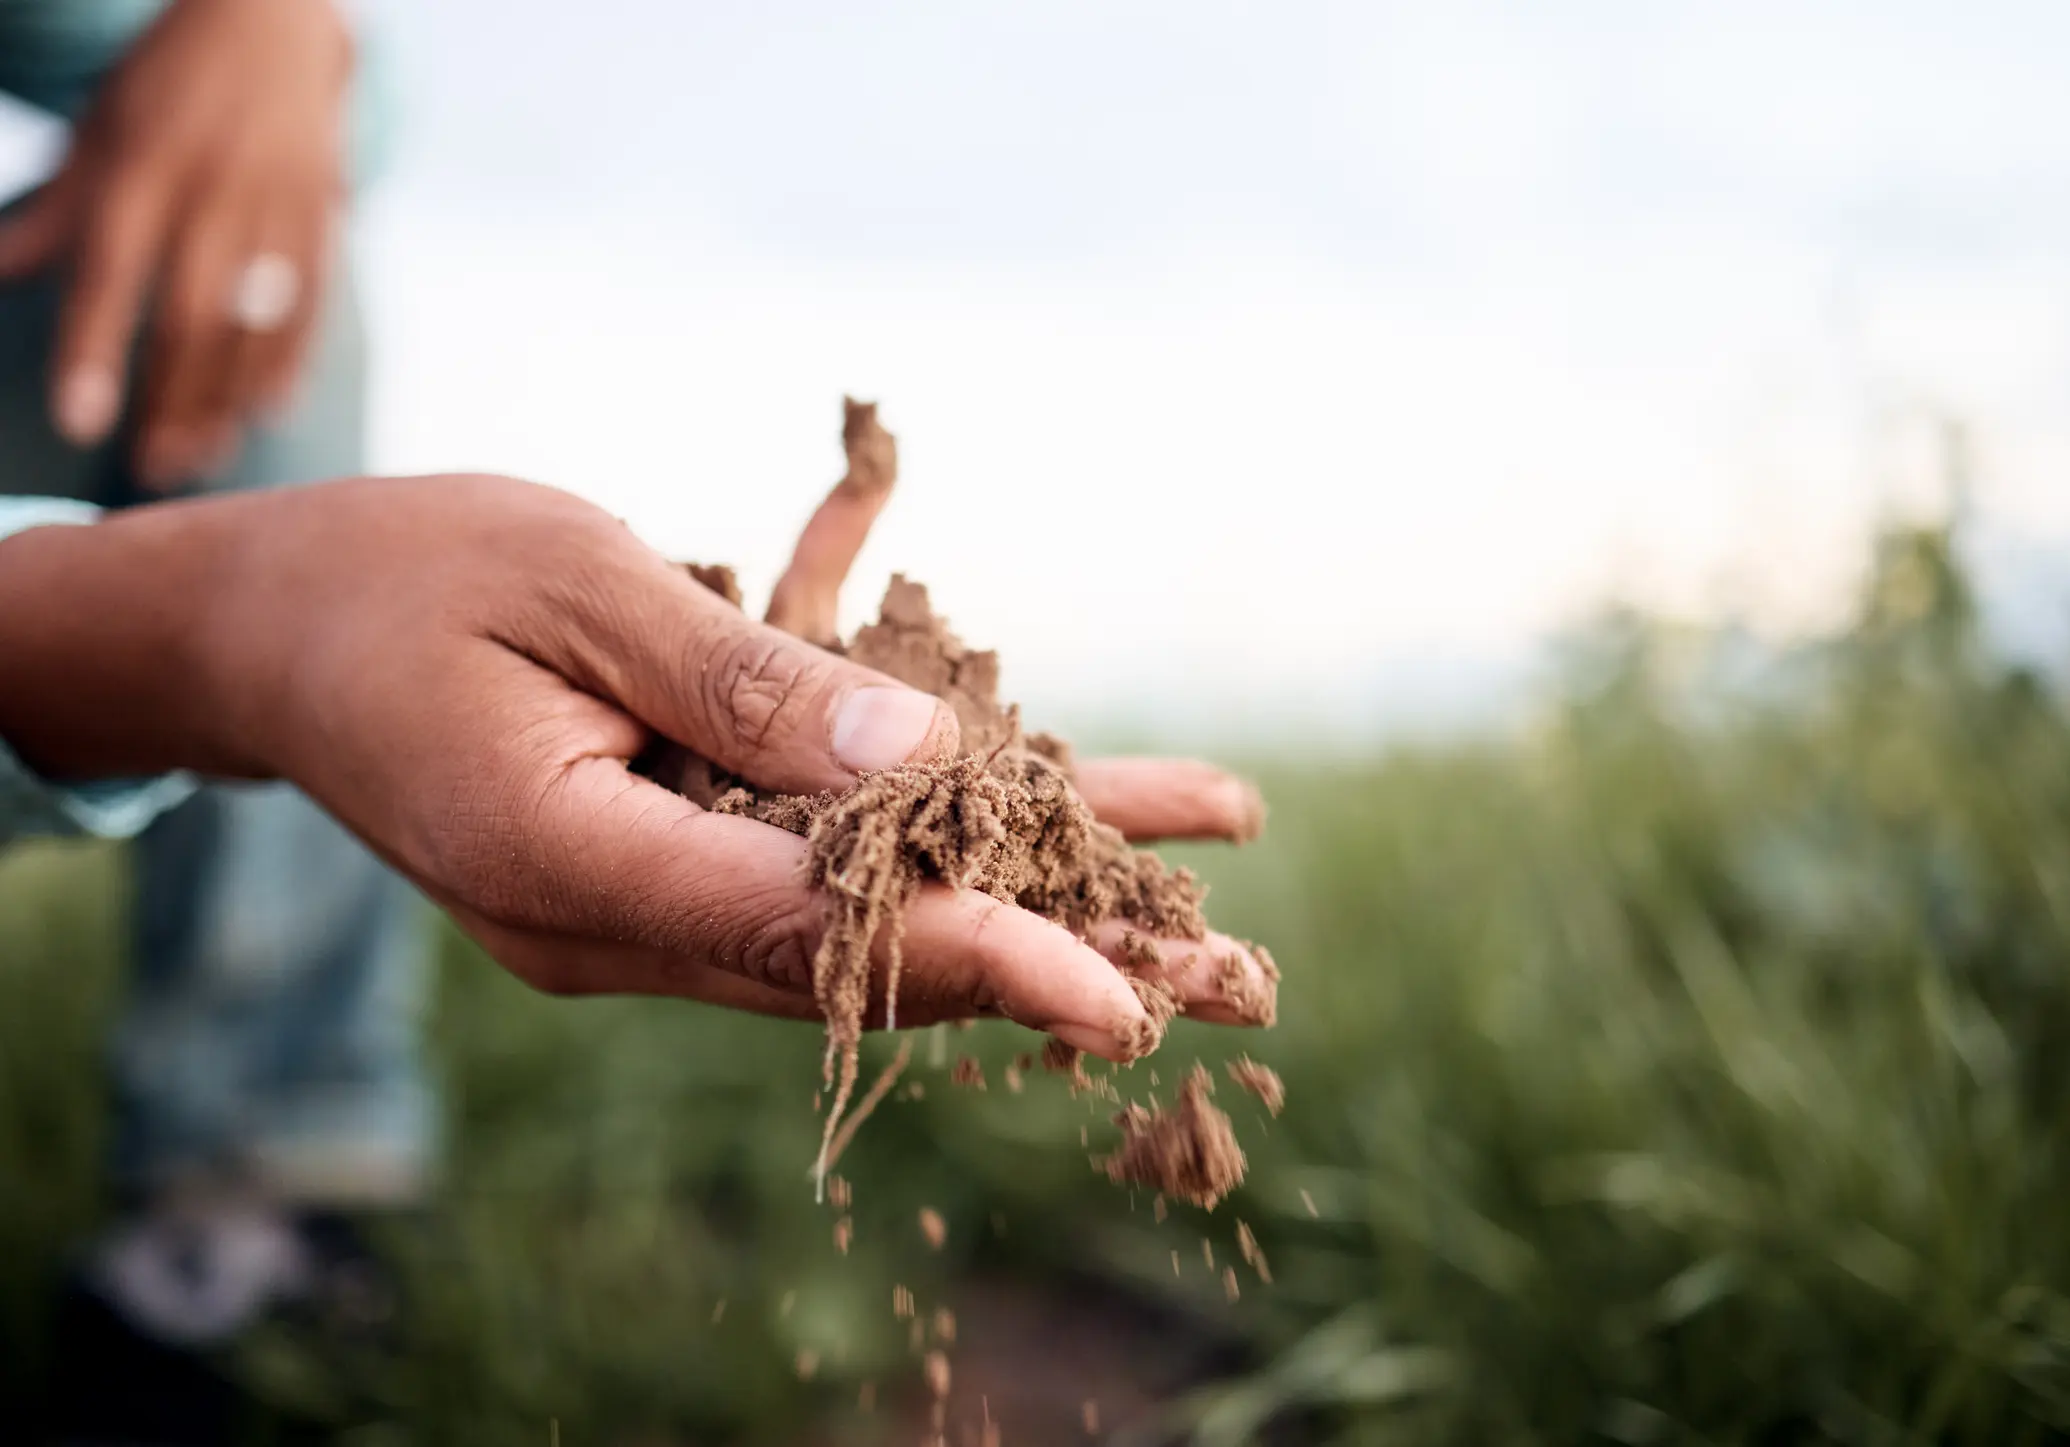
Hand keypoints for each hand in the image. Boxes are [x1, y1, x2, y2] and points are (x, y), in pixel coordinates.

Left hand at [0, 0, 351, 487]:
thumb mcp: (100, 135)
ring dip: (227, 400)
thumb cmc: (165, 87)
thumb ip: (54, 216)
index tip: (79, 423)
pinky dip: (289, 361)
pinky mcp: (323, 218)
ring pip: (255, 325)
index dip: (93, 352)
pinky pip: (311, 304)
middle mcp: (214, 190)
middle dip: (170, 403)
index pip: (112, 275)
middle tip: (147, 469)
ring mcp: (277, 207)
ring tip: (199, 456)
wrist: (275, 21)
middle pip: (192, 319)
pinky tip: (265, 409)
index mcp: (143, 166)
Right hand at [0, 475, 1270, 1057]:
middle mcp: (630, 914)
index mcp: (578, 868)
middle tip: (1238, 976)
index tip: (1122, 1003)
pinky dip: (934, 773)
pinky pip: (828, 820)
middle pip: (879, 951)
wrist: (274, 623)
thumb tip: (924, 761)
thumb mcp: (573, 581)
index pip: (807, 941)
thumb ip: (742, 679)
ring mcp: (656, 891)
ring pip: (882, 892)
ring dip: (1043, 860)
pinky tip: (1055, 721)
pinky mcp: (677, 843)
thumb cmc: (398, 578)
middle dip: (1062, 946)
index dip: (974, 960)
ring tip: (1215, 822)